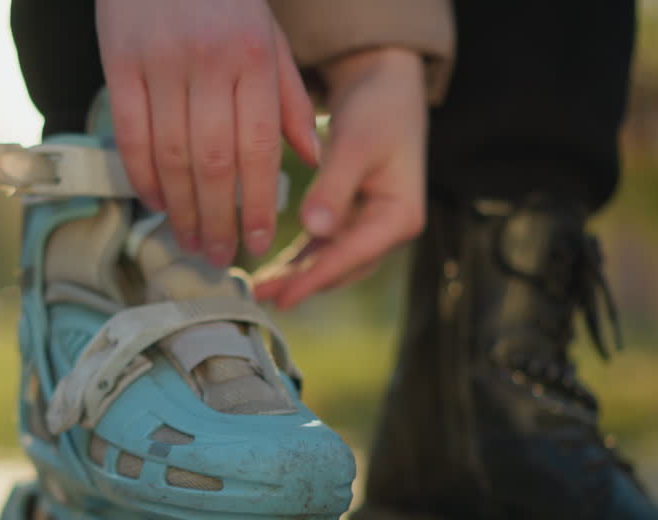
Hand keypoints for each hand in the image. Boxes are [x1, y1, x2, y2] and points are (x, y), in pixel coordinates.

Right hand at [96, 0, 319, 266]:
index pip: (258, 148)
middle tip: (218, 257)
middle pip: (212, 162)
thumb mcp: (269, 37)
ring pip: (170, 155)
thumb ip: (289, 98)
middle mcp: (208, 63)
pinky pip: (129, 134)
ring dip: (179, 209)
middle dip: (216, 219)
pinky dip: (142, 175)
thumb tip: (311, 160)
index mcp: (254, 58)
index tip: (258, 243)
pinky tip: (155, 202)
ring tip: (188, 241)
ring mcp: (160, 63)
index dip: (257, 204)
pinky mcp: (119, 63)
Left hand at [254, 48, 427, 309]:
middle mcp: (388, 228)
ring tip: (258, 289)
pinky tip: (271, 269)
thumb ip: (334, 187)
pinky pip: (321, 247)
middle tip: (258, 296)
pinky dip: (298, 258)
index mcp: (399, 216)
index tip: (283, 298)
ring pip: (328, 261)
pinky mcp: (351, 218)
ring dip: (296, 275)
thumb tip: (313, 229)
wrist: (386, 85)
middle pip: (340, 266)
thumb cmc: (378, 108)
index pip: (352, 255)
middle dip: (300, 283)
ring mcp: (370, 226)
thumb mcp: (356, 144)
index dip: (315, 278)